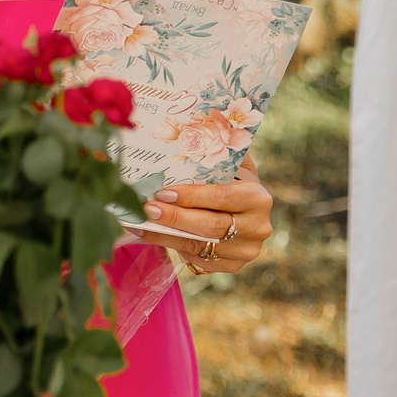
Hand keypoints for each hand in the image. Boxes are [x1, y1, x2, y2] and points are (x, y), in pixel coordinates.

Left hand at [138, 166, 272, 274]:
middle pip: (210, 225)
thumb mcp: (232, 166)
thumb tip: (187, 131)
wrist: (246, 212)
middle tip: (147, 209)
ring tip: (139, 222)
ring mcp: (246, 249)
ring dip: (165, 234)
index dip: (191, 197)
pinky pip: (198, 258)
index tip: (162, 193)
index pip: (221, 198)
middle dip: (174, 217)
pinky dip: (171, 246)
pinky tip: (150, 234)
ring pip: (200, 244)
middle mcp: (257, 227)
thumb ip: (216, 154)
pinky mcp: (233, 265)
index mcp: (257, 198)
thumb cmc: (231, 183)